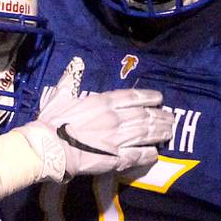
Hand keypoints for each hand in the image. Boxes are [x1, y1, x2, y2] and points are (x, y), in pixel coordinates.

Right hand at [16, 63, 171, 180]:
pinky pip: (139, 155)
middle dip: (160, 117)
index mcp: (103, 102)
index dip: (149, 97)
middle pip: (145, 116)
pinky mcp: (116, 158)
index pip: (133, 97)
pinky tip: (156, 154)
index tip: (160, 98)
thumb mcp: (60, 96)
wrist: (50, 148)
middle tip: (170, 118)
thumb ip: (71, 80)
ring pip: (146, 134)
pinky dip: (149, 154)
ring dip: (160, 133)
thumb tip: (75, 62)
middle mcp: (115, 118)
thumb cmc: (52, 122)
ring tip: (169, 132)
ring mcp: (118, 139)